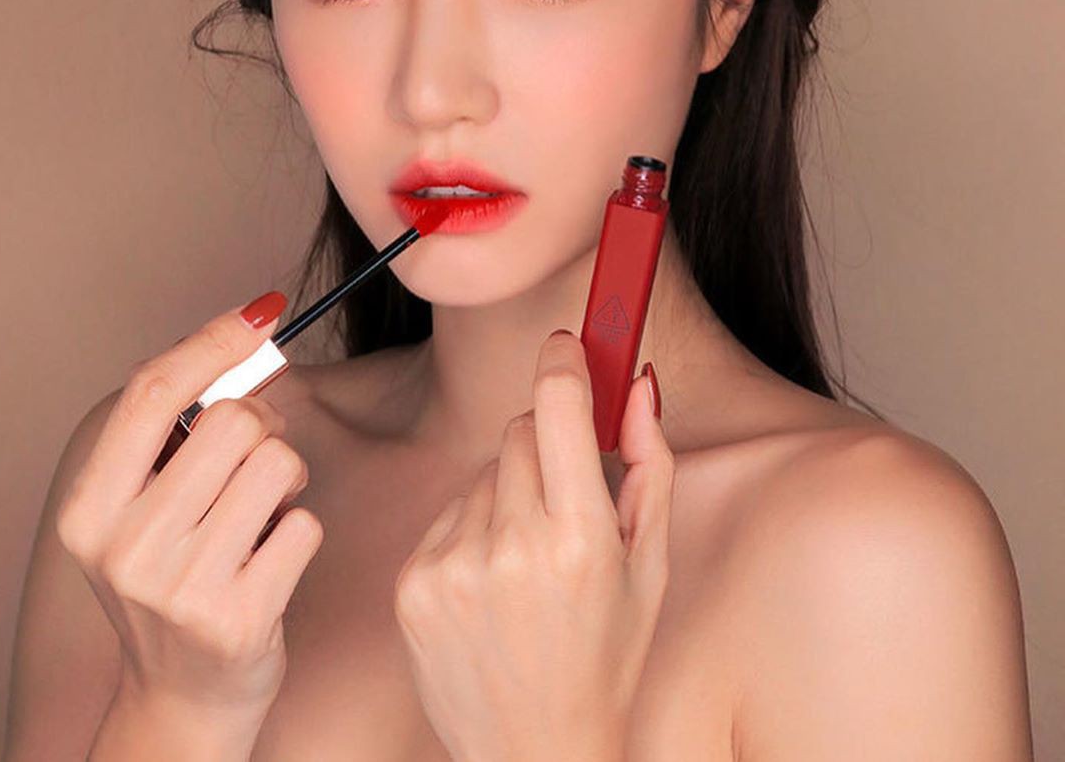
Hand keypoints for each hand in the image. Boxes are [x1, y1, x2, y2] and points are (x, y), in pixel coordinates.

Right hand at [55, 296, 323, 725]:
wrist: (184, 697)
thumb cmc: (177, 579)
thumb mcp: (147, 507)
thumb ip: (181, 428)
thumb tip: (253, 328)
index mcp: (92, 510)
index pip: (151, 392)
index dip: (214, 340)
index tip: (261, 312)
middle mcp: (125, 548)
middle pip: (231, 420)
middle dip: (262, 430)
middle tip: (253, 466)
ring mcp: (179, 589)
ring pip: (277, 464)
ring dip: (285, 483)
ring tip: (258, 520)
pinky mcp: (237, 620)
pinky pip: (304, 524)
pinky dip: (300, 532)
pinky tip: (271, 563)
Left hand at [392, 330, 672, 761]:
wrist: (534, 754)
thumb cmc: (606, 658)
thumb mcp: (649, 566)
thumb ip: (650, 465)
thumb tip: (641, 385)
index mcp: (581, 540)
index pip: (559, 409)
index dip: (563, 364)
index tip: (566, 343)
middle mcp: (513, 548)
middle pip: (518, 431)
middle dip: (544, 445)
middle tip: (562, 498)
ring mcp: (455, 566)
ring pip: (483, 472)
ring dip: (507, 493)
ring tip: (525, 560)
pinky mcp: (414, 583)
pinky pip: (448, 512)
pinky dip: (471, 530)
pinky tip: (491, 582)